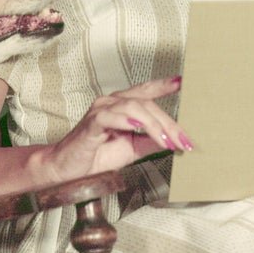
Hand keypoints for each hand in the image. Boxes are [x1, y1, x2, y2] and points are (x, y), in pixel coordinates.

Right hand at [39, 76, 190, 182]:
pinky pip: (109, 116)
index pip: (146, 91)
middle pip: (146, 103)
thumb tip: (175, 140)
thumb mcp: (133, 149)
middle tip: (183, 140)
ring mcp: (101, 110)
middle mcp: (112, 103)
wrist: (70, 170)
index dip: (164, 85)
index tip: (183, 82)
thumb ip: (151, 142)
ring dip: (153, 124)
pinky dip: (126, 120)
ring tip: (166, 140)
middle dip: (168, 122)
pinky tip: (137, 126)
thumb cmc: (98, 155)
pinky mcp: (91, 123)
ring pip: (133, 107)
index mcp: (122, 106)